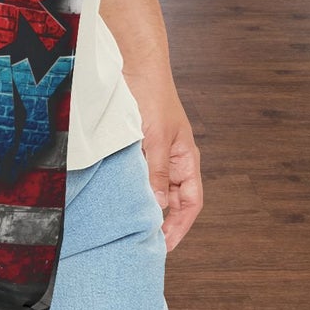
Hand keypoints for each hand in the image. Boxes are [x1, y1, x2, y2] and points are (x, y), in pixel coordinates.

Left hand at [132, 71, 202, 250]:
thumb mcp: (156, 138)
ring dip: (144, 203)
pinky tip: (119, 195)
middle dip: (161, 220)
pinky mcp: (137, 145)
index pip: (191, 202)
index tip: (165, 245)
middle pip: (172, 199)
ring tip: (130, 223)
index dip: (181, 226)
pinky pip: (137, 173)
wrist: (135, 65)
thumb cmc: (153, 96)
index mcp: (186, 158)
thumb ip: (158, 172)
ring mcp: (155, 152)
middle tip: (143, 240)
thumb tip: (159, 205)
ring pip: (153, 187)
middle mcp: (173, 158)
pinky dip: (131, 186)